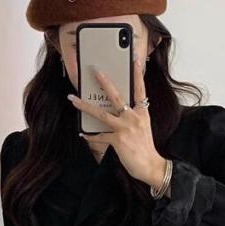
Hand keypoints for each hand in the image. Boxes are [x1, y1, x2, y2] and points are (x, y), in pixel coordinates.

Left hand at [67, 55, 167, 186]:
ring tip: (73, 99)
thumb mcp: (143, 128)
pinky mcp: (117, 140)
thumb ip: (132, 117)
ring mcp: (125, 128)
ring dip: (85, 106)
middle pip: (117, 96)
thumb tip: (116, 111)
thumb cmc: (145, 148)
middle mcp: (134, 117)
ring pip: (102, 114)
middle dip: (105, 82)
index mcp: (142, 113)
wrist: (151, 166)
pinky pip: (99, 136)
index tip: (135, 59)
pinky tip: (82, 133)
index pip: (140, 89)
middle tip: (95, 70)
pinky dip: (90, 135)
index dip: (137, 74)